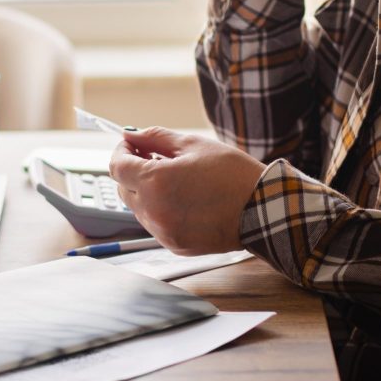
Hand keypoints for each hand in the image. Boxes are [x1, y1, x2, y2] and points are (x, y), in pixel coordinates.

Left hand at [109, 127, 266, 255]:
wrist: (263, 210)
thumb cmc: (233, 175)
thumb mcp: (194, 145)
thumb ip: (156, 138)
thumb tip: (132, 135)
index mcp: (155, 181)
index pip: (117, 167)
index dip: (122, 152)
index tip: (132, 145)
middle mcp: (153, 210)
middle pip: (123, 189)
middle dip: (134, 172)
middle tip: (155, 158)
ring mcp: (163, 231)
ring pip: (138, 209)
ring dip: (146, 192)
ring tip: (176, 180)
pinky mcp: (174, 245)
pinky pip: (155, 225)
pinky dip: (161, 211)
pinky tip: (184, 200)